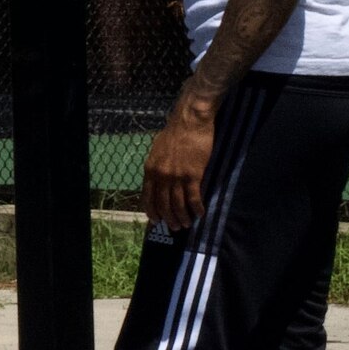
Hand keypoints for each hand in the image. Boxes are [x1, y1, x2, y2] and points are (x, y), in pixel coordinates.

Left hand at [143, 95, 215, 230]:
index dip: (152, 211)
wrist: (190, 122)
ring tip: (187, 224)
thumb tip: (157, 179)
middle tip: (175, 227)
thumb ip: (156, 166)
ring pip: (178, 204)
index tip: (156, 221)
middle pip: (163, 204)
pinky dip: (197, 208)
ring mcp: (176, 177)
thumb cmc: (175, 133)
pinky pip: (193, 198)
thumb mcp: (156, 150)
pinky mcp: (193, 175)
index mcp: (150, 170)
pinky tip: (200, 214)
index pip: (147, 196)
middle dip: (169, 219)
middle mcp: (161, 176)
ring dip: (183, 217)